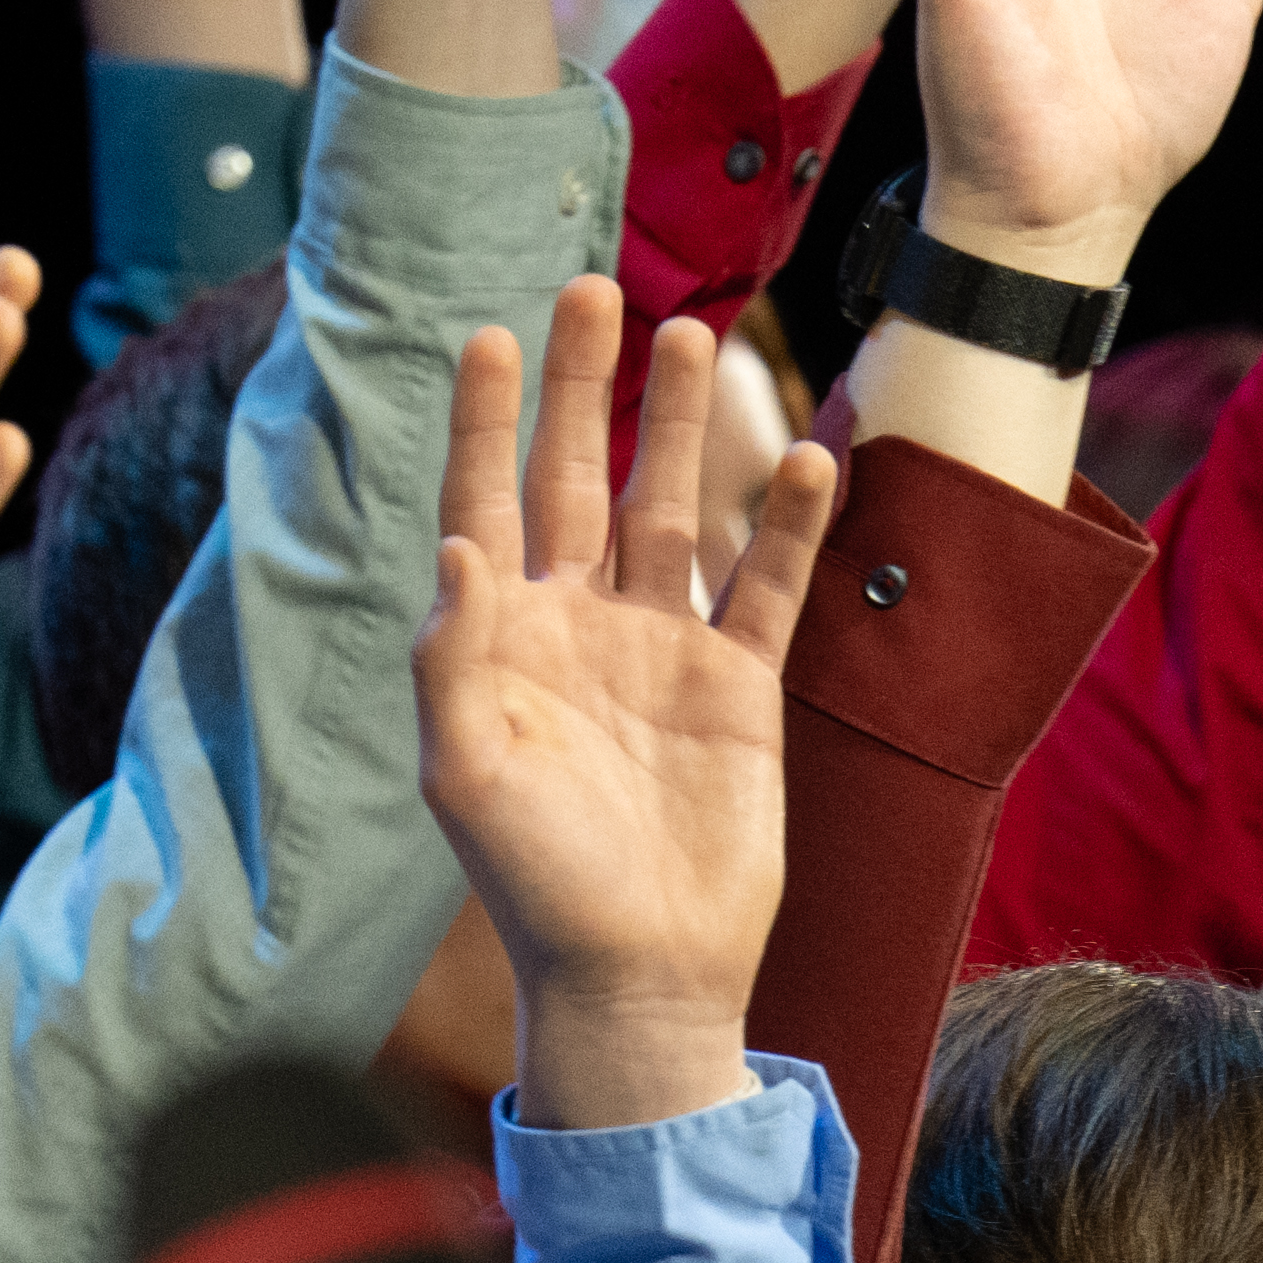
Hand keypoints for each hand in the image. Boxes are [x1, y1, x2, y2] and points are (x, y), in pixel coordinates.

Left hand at [417, 279, 845, 1124]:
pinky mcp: (741, 688)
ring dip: (686, 426)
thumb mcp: (465, 775)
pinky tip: (809, 458)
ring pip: (676, 510)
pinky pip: (769, 586)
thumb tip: (455, 543)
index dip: (482, 421)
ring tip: (700, 338)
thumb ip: (454, 658)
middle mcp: (581, 628)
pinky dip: (789, 526)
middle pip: (581, 478)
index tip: (486, 335)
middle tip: (594, 289)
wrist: (643, 973)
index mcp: (503, 641)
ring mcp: (664, 651)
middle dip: (585, 387)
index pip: (484, 502)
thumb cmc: (537, 886)